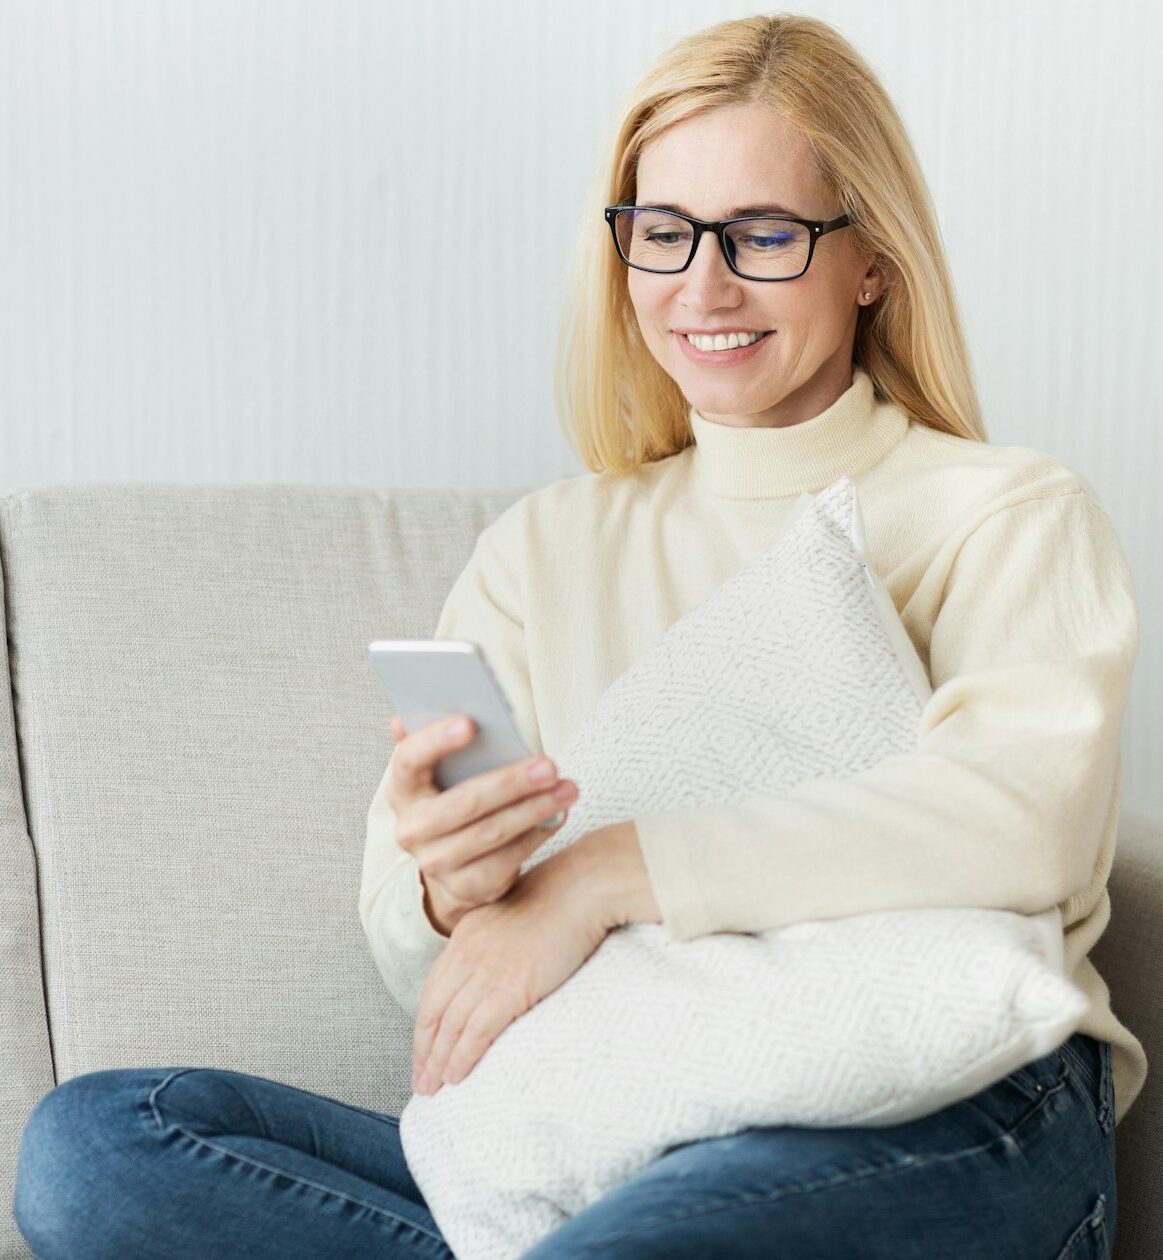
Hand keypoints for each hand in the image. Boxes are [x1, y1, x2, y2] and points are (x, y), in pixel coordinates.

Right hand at [386, 713, 577, 934]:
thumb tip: (403, 718)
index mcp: (403, 789)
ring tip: (567, 789)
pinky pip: (507, 860)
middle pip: (464, 802)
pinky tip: (557, 816)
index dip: (435, 741)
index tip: (470, 724)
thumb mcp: (442, 772)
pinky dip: (536, 836)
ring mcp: (436, 862)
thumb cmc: (455, 798)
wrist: (453, 864)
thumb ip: (436, 743)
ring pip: (491, 833)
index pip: (408, 760)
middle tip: (549, 765)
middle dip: (511, 782)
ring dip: (534, 809)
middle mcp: (412, 829)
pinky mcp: (466, 887)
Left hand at [411, 844, 607, 1094]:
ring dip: (438, 1061)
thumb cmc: (560, 898)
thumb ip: (495, 941)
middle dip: (423, 1049)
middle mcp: (467, 953)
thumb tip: (497, 969)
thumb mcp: (511, 914)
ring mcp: (487, 970)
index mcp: (466, 935)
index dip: (424, 1023)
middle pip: (434, 1010)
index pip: (433, 988)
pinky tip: (457, 1077)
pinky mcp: (510, 988)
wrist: (582, 889)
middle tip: (421, 1080)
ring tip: (432, 1088)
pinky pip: (476, 1031)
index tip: (423, 1048)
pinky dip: (462, 1057)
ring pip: (450, 1026)